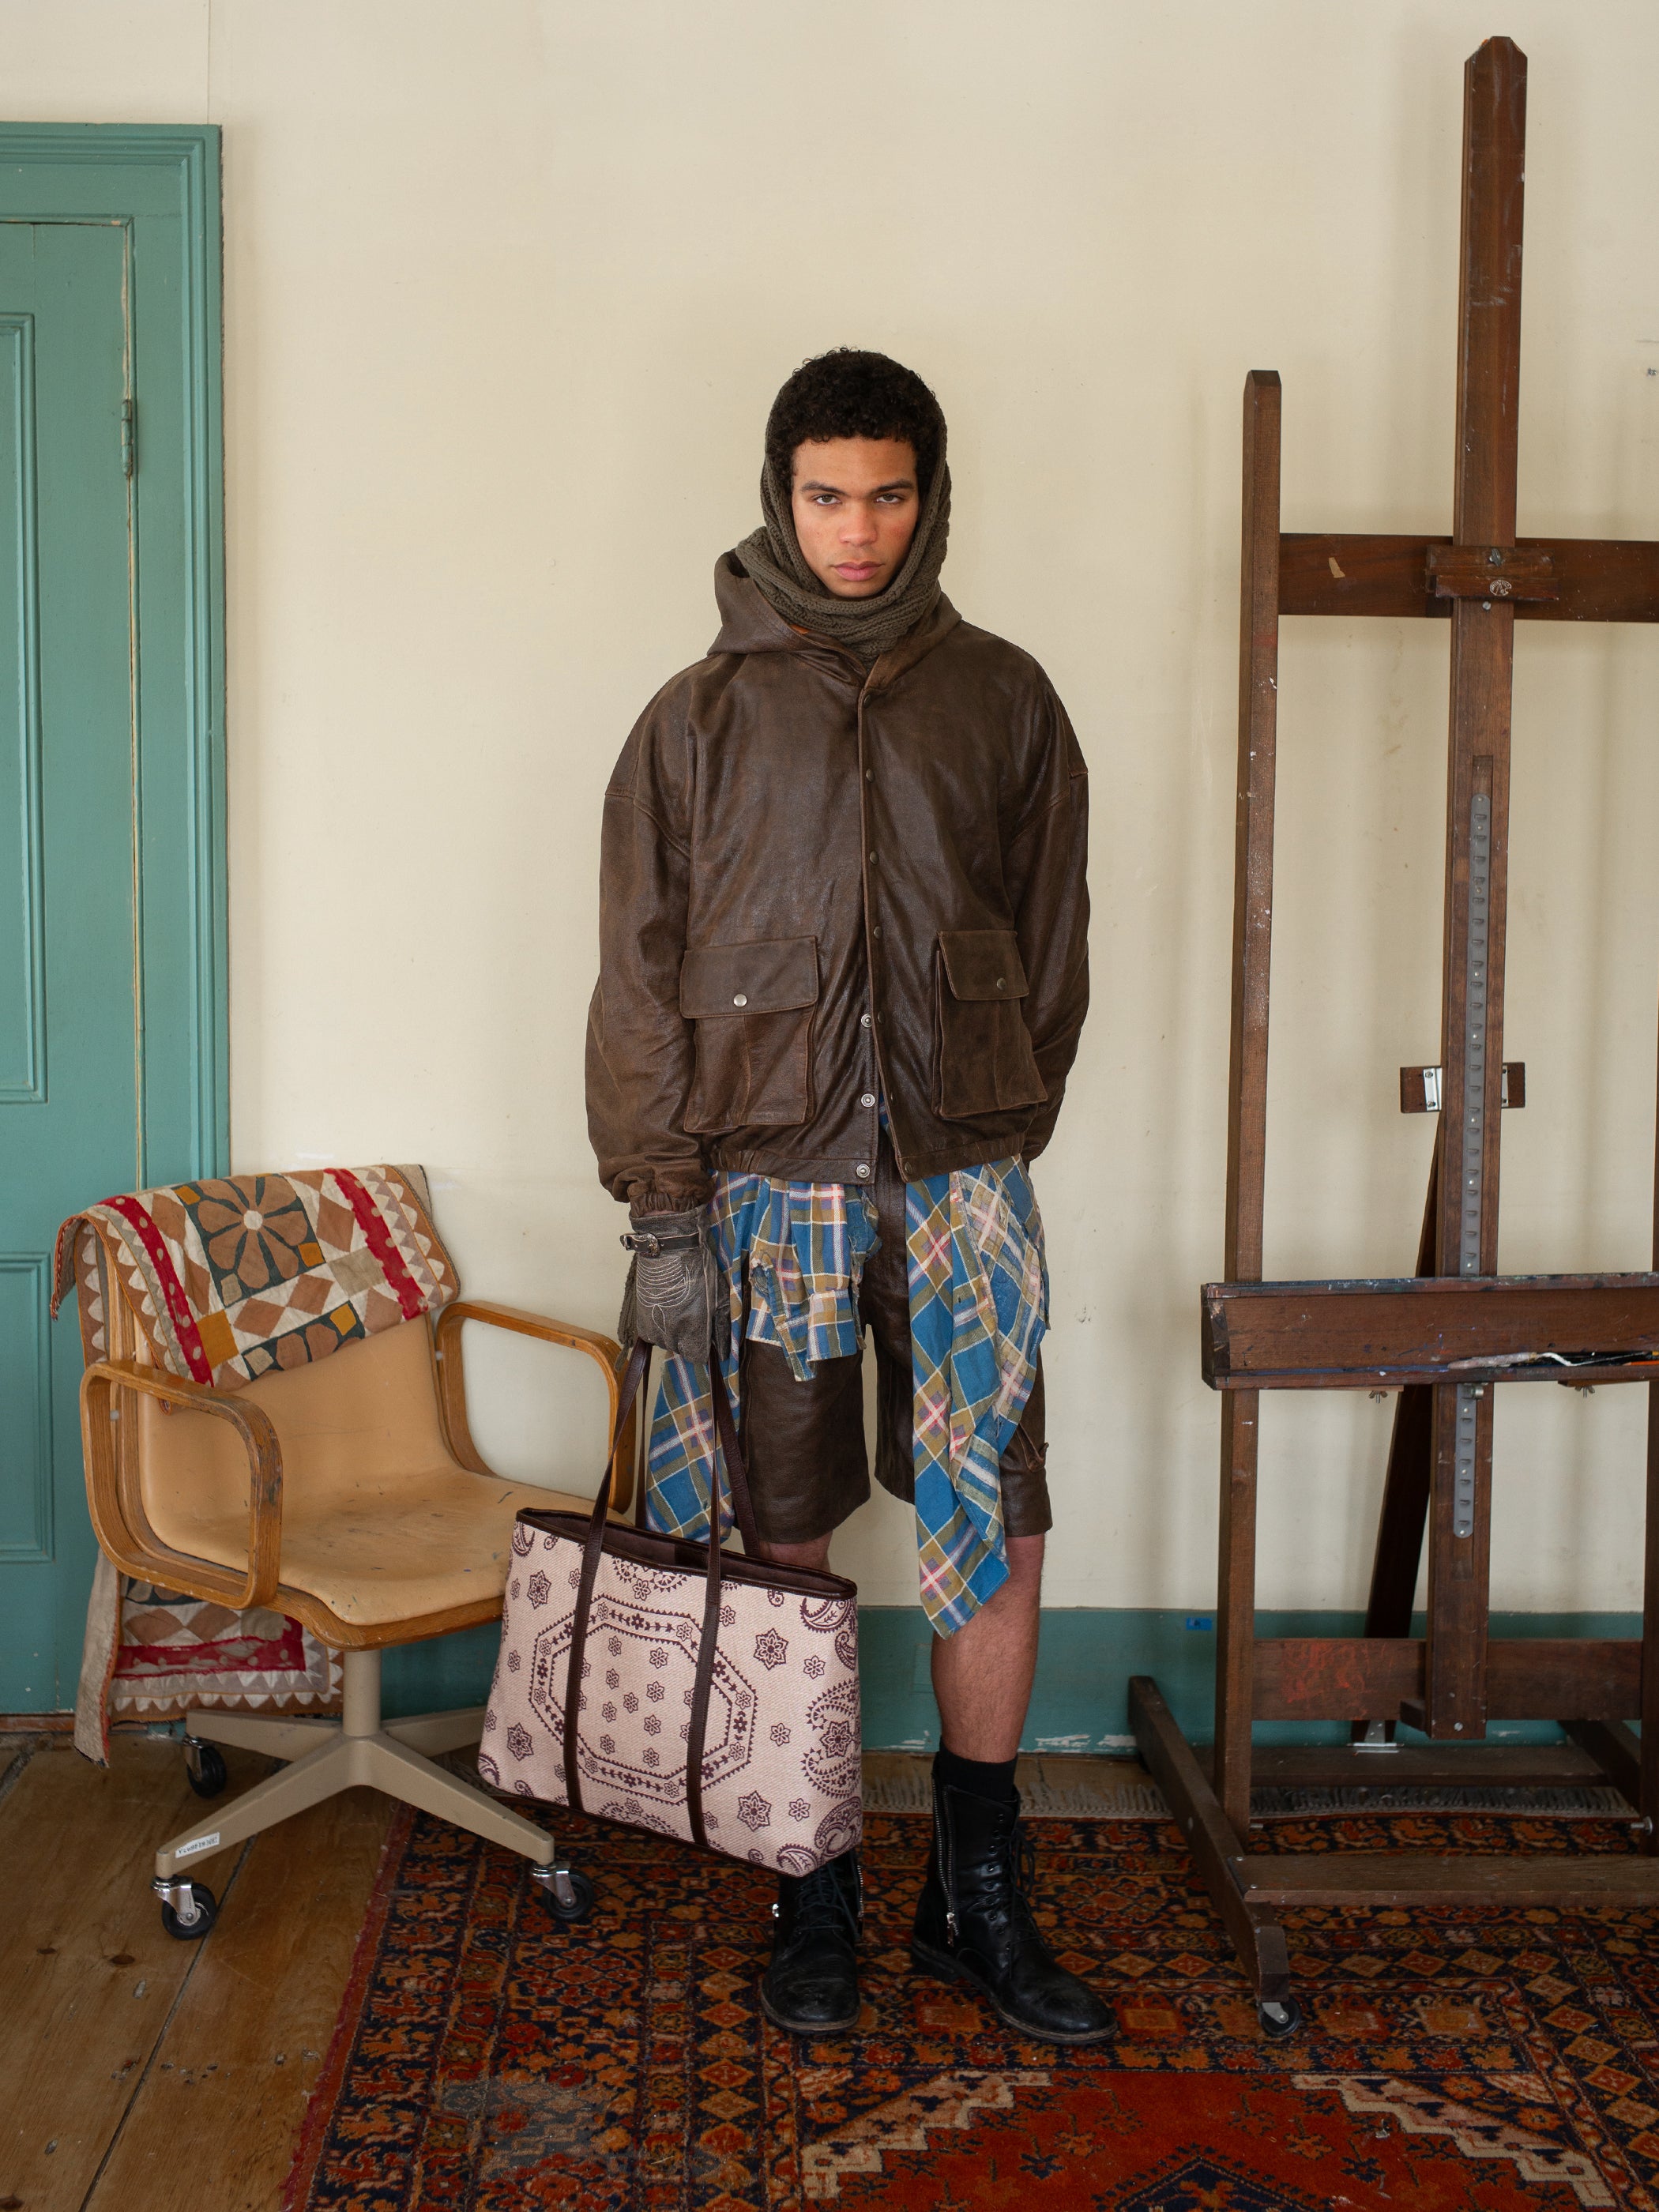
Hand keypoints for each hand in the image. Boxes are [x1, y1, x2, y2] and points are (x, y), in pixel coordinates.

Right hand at [619, 1206, 718, 1361]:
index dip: (703, 1347)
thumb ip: (721, 1329)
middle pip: (680, 1350)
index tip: (705, 1335)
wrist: (670, 1247)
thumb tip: (724, 1352)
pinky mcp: (640, 1316)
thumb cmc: (700, 1269)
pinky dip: (657, 1325)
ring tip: (678, 1308)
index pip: (697, 1358)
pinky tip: (665, 1307)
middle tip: (692, 1313)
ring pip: (664, 1342)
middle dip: (688, 1338)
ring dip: (671, 1332)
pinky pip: (650, 1333)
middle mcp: (671, 1334)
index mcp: (694, 1331)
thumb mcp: (719, 1298)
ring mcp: (652, 1326)